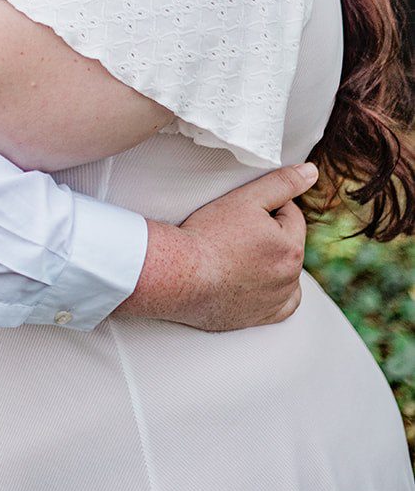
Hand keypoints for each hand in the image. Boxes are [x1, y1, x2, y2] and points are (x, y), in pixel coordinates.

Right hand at [115, 162, 316, 329]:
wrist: (178, 275)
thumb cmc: (208, 235)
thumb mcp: (245, 198)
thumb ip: (282, 183)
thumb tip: (311, 172)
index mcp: (291, 248)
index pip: (290, 215)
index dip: (265, 207)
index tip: (240, 212)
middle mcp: (290, 278)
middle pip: (286, 243)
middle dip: (269, 234)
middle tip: (234, 231)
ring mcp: (275, 302)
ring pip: (284, 272)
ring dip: (270, 262)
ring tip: (238, 254)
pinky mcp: (260, 318)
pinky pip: (280, 305)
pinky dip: (273, 293)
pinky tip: (256, 282)